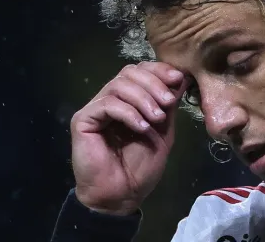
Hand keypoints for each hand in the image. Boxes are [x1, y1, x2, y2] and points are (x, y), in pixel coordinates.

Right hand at [70, 62, 189, 214]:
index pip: (140, 72)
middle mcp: (110, 100)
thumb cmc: (141, 167)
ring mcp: (96, 109)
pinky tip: (141, 127)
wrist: (123, 194)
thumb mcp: (163, 131)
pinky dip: (128, 112)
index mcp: (129, 100)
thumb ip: (168, 105)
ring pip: (119, 85)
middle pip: (129, 72)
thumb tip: (181, 77)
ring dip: (143, 98)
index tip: (177, 78)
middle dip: (153, 83)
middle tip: (168, 102)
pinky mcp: (83, 120)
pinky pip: (107, 104)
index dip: (159, 70)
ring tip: (156, 118)